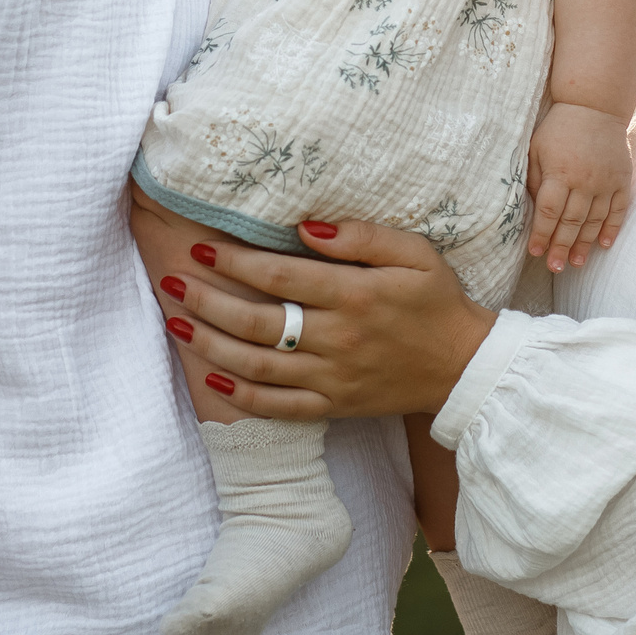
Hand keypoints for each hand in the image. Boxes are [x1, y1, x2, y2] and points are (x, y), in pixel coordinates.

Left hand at [159, 221, 497, 421]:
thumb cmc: (436, 301)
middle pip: (257, 322)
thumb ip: (360, 236)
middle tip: (172, 282)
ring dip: (210, 345)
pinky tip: (212, 379)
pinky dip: (242, 397)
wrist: (463, 368)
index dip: (234, 262)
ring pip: (257, 366)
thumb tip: (305, 226)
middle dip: (207, 301)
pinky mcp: (334, 406)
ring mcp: (333, 378)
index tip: (202, 247)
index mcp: (355, 295)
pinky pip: (279, 407)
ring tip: (176, 323)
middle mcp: (338, 339)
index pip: (280, 277)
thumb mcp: (413, 253)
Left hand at [524, 101, 631, 271]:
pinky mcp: (622, 179)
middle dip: (561, 247)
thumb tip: (534, 210)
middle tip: (555, 267)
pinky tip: (605, 244)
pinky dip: (613, 228)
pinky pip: (620, 210)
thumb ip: (535, 179)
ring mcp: (606, 181)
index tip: (535, 252)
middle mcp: (584, 180)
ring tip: (576, 263)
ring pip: (595, 221)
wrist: (594, 106)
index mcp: (560, 172)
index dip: (541, 235)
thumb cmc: (559, 129)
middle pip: (571, 222)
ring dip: (585, 244)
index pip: (549, 212)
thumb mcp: (536, 149)